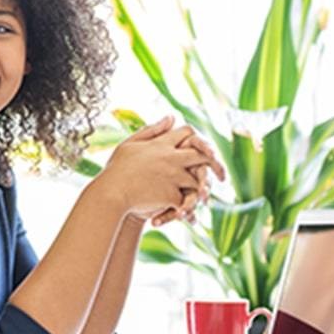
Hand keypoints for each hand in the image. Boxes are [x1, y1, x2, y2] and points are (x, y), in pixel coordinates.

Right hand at [95, 116, 222, 223]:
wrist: (111, 193)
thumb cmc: (116, 170)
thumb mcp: (131, 144)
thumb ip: (152, 130)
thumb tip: (171, 117)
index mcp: (161, 144)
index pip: (188, 132)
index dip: (199, 139)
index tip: (205, 149)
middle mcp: (171, 158)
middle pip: (202, 155)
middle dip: (215, 164)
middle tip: (222, 176)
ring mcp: (172, 177)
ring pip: (197, 181)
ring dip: (201, 190)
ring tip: (203, 199)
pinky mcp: (171, 195)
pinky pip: (186, 202)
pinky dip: (187, 210)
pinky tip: (186, 216)